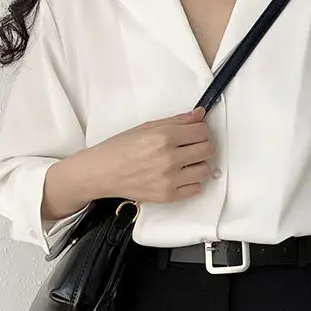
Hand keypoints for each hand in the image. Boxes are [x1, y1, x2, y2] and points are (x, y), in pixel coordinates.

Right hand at [87, 107, 214, 203]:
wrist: (103, 172)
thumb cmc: (120, 148)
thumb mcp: (147, 127)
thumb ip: (176, 121)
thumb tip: (199, 115)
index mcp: (164, 137)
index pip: (202, 131)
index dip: (200, 130)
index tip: (194, 133)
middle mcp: (169, 158)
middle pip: (207, 150)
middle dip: (202, 146)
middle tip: (191, 147)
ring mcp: (170, 179)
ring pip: (205, 170)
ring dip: (199, 165)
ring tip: (186, 163)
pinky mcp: (168, 195)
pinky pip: (196, 189)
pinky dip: (192, 182)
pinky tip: (180, 176)